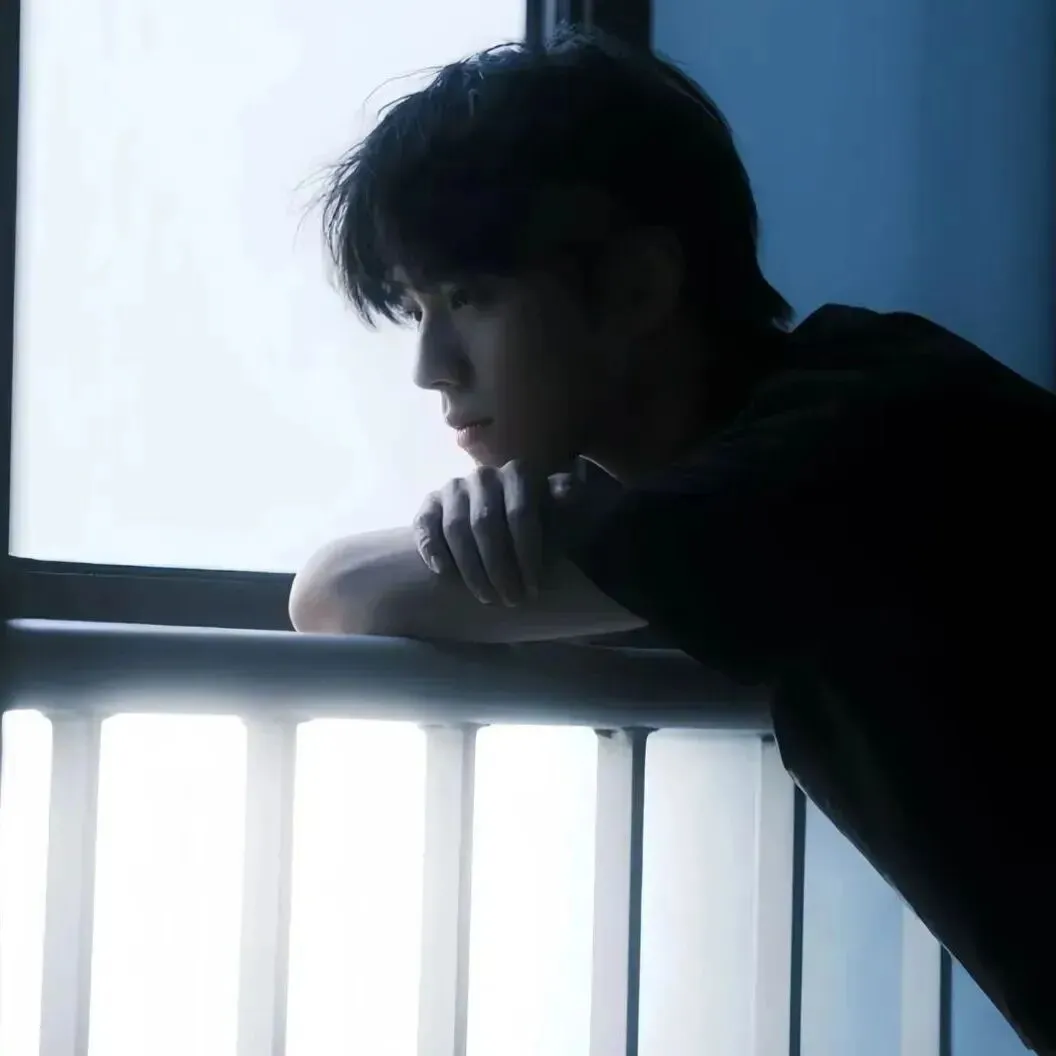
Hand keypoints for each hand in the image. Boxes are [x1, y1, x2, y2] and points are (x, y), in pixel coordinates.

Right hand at [414, 460, 572, 605]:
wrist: (506, 523)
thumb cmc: (538, 522)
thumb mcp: (558, 512)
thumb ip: (564, 498)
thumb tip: (569, 491)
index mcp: (517, 473)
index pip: (520, 515)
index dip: (526, 555)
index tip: (533, 589)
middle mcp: (483, 475)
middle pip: (486, 524)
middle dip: (499, 568)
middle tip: (510, 600)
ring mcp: (454, 488)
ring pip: (456, 528)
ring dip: (471, 569)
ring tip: (487, 597)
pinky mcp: (430, 503)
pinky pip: (426, 526)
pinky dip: (432, 549)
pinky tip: (443, 573)